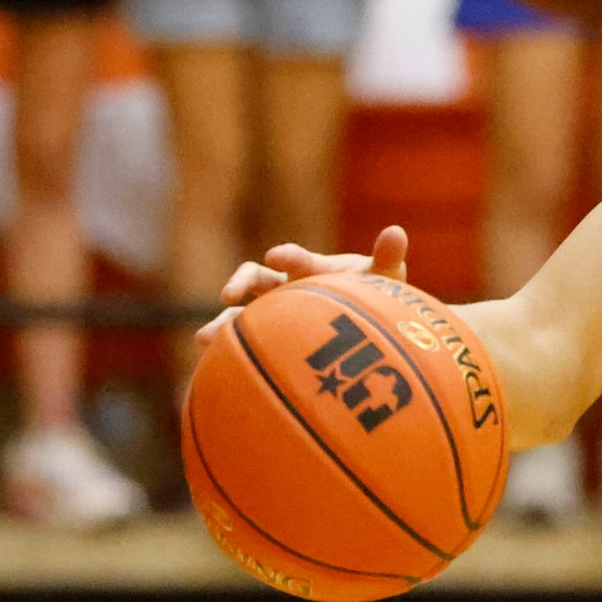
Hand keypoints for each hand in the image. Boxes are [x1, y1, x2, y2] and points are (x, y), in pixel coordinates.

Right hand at [196, 227, 412, 351]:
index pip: (295, 259)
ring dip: (222, 322)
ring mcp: (274, 310)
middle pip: (256, 278)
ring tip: (204, 339)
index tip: (278, 257)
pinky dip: (233, 352)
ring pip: (241, 312)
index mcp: (312, 268)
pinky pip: (247, 342)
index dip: (288, 256)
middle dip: (240, 283)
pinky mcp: (270, 334)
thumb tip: (397, 231)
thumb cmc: (377, 293)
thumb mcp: (386, 277)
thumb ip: (388, 256)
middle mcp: (286, 285)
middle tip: (227, 295)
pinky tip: (216, 370)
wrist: (371, 318)